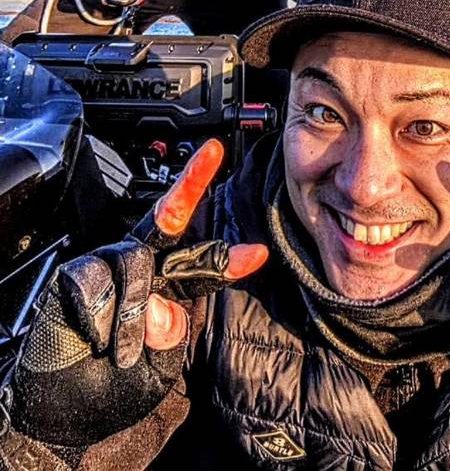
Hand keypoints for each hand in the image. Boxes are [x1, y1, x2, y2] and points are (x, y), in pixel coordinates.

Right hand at [7, 140, 267, 451]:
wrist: (67, 420)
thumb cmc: (118, 387)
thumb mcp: (161, 366)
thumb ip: (169, 333)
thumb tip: (160, 304)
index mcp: (169, 285)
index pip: (202, 265)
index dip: (228, 260)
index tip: (258, 254)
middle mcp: (141, 266)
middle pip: (169, 219)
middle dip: (192, 183)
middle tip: (213, 154)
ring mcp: (106, 266)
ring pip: (136, 262)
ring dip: (132, 314)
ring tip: (122, 352)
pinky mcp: (74, 275)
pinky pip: (96, 281)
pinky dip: (99, 315)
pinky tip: (93, 335)